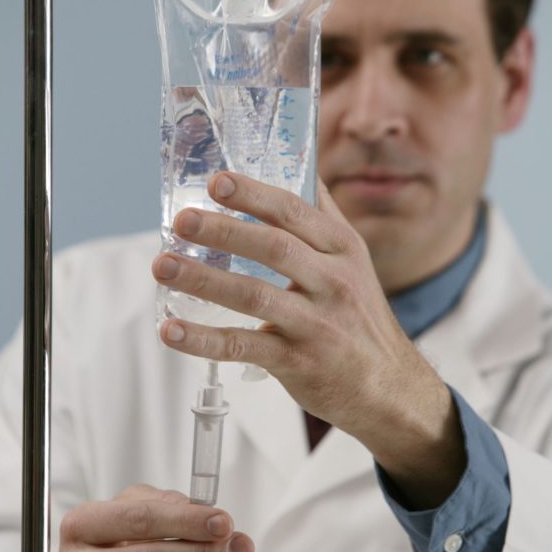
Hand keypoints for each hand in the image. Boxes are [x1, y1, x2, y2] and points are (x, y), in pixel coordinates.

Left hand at [151, 173, 463, 507]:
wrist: (390, 388)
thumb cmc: (360, 318)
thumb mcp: (353, 261)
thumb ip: (323, 216)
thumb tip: (298, 163)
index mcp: (342, 249)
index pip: (294, 212)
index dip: (253, 194)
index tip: (216, 181)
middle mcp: (333, 282)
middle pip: (274, 248)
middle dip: (224, 231)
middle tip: (181, 220)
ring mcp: (316, 324)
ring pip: (254, 295)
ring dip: (204, 279)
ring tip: (162, 266)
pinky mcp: (299, 362)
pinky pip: (243, 346)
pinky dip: (203, 339)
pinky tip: (170, 330)